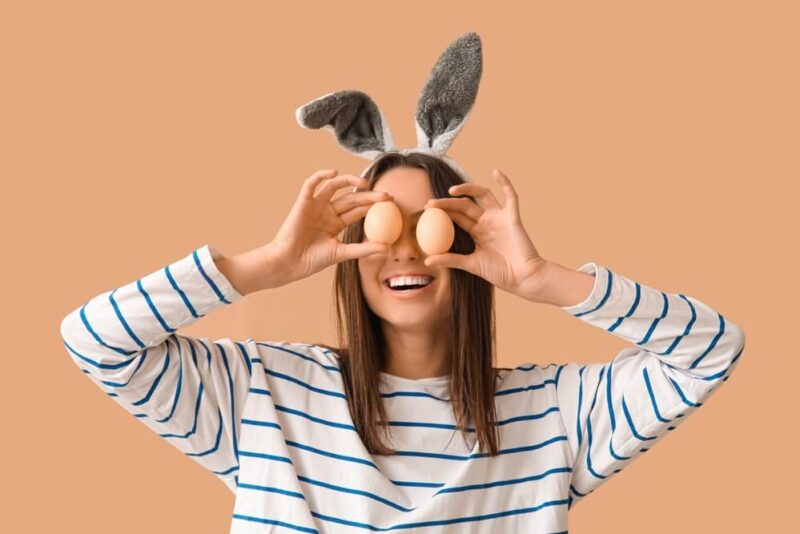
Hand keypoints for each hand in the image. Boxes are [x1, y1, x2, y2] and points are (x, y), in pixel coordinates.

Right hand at [266, 169, 391, 286]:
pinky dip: (320, 175)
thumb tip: (387, 248)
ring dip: (348, 181)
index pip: (357, 211)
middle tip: (386, 195)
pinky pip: (311, 184)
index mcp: (336, 224)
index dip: (372, 205)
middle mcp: (327, 212)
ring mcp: (315, 206)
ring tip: (365, 183)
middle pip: (351, 199)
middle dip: (368, 195)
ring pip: (334, 186)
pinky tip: (334, 173)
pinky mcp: (303, 202)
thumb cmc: (312, 260)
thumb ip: (363, 249)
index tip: (389, 203)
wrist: (290, 263)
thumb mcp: (342, 253)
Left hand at [423, 169, 550, 300]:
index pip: (457, 216)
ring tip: (451, 190)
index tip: (426, 209)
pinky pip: (511, 196)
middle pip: (465, 205)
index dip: (442, 211)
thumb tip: (426, 260)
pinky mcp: (512, 217)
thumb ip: (450, 259)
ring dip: (468, 188)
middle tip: (431, 203)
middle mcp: (487, 222)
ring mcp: (499, 218)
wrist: (522, 277)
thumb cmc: (499, 273)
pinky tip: (496, 172)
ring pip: (483, 195)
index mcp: (477, 232)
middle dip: (447, 202)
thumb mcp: (471, 265)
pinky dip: (505, 183)